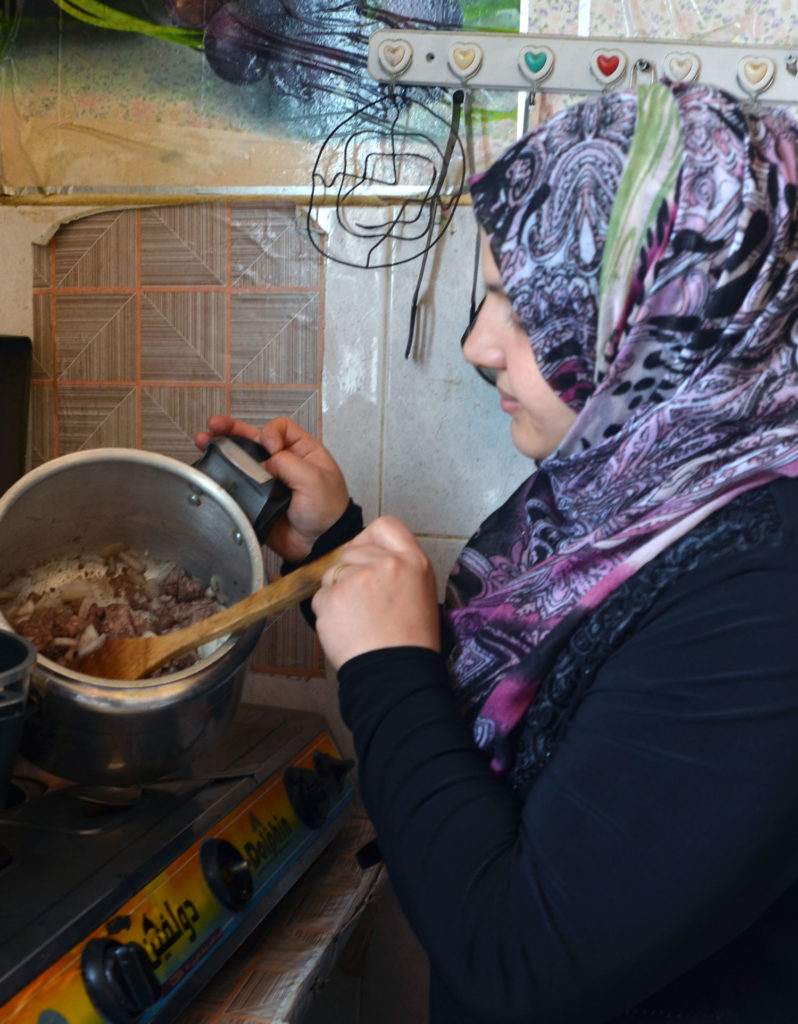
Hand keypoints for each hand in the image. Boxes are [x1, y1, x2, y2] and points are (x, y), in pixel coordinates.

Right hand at [195, 415, 349, 561]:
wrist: (320, 546)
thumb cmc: (328, 511)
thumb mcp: (314, 479)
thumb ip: (287, 462)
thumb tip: (262, 462)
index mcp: (303, 452)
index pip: (281, 428)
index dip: (270, 434)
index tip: (271, 449)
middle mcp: (284, 463)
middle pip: (255, 439)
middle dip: (233, 430)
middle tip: (215, 425)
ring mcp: (268, 482)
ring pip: (242, 460)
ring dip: (222, 449)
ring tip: (202, 441)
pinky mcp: (256, 500)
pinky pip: (238, 485)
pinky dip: (222, 476)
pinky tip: (208, 468)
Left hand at [311, 516, 439, 670]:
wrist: (396, 675)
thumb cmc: (410, 642)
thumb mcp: (420, 592)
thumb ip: (398, 568)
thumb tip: (372, 557)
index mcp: (413, 561)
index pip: (385, 526)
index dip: (371, 539)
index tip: (368, 555)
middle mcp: (386, 563)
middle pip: (351, 550)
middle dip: (351, 572)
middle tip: (365, 603)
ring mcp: (357, 578)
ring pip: (332, 573)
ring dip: (337, 593)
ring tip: (357, 620)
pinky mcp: (333, 597)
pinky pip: (321, 596)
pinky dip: (327, 612)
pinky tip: (346, 629)